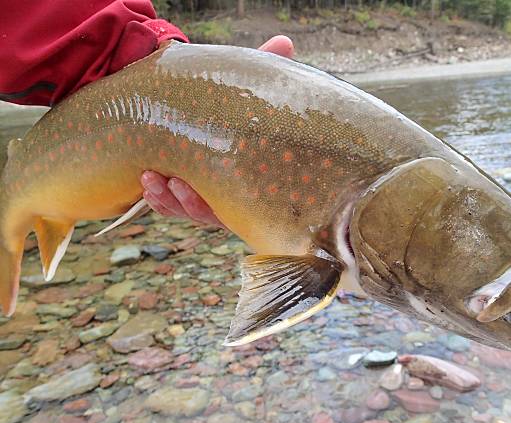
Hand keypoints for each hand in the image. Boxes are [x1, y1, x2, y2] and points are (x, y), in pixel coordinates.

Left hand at [141, 35, 293, 225]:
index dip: (217, 205)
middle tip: (176, 184)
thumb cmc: (236, 104)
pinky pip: (168, 204)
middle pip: (207, 213)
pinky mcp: (181, 191)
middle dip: (189, 203)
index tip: (201, 190)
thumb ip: (265, 70)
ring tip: (150, 177)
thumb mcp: (248, 91)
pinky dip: (157, 196)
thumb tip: (285, 42)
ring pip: (184, 209)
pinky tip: (145, 179)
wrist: (209, 107)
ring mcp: (203, 195)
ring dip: (166, 198)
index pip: (237, 204)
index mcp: (249, 179)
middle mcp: (228, 194)